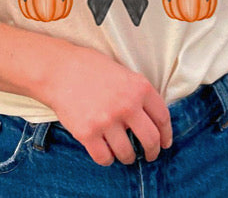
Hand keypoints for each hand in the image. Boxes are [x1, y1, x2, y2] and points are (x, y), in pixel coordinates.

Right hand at [38, 43, 171, 165]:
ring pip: (127, 153)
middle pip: (150, 139)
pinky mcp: (88, 134)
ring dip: (128, 157)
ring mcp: (107, 121)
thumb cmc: (92, 68)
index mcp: (139, 87)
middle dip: (152, 152)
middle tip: (150, 155)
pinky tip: (106, 153)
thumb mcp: (124, 73)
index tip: (165, 142)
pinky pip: (104, 158)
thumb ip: (138, 94)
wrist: (61, 70)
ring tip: (125, 154)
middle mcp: (126, 105)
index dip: (166, 134)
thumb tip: (150, 118)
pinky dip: (107, 159)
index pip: (162, 117)